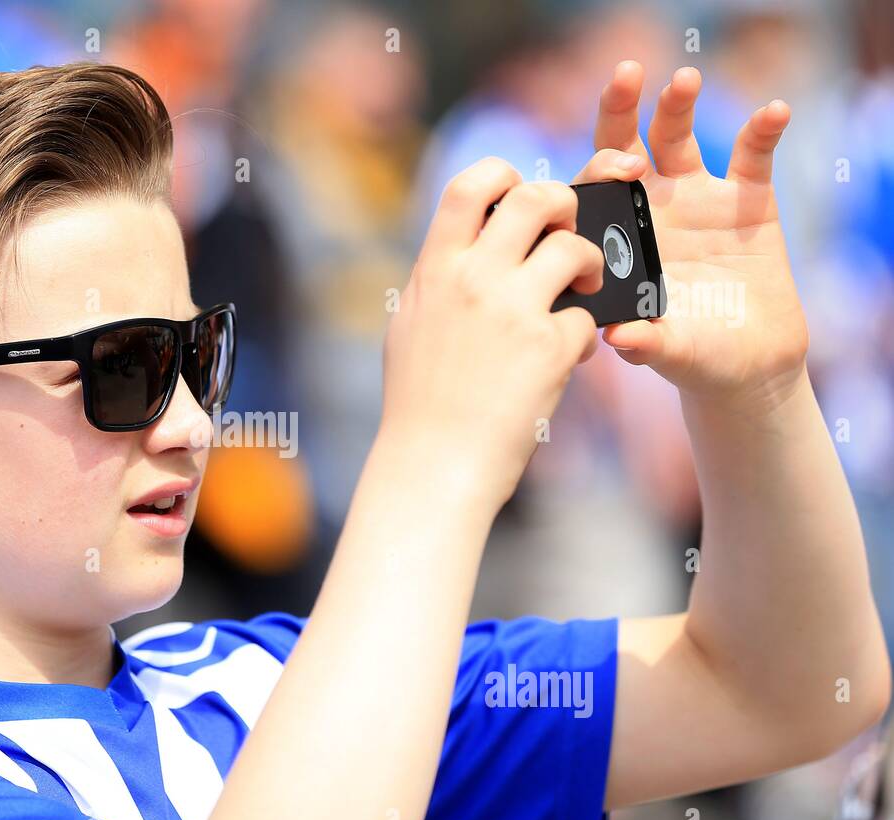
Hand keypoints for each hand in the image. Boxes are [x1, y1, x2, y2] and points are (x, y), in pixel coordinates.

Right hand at [381, 157, 602, 508]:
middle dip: (566, 204)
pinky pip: (586, 318)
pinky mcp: (549, 349)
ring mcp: (512, 312)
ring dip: (590, 264)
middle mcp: (473, 280)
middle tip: (570, 231)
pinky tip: (569, 357)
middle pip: (536, 199)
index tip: (519, 193)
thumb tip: (462, 249)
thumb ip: (438, 280)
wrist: (432, 465)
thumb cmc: (418, 403)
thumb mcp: (411, 326)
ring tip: (584, 289)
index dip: (505, 174)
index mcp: (435, 270)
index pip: (472, 185)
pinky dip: (583, 335)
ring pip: (575, 249)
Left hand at [583, 61, 808, 414]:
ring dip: (678, 105)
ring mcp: (697, 200)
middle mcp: (649, 209)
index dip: (599, 170)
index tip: (619, 168)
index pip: (594, 190)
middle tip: (624, 75)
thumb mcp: (668, 352)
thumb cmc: (691, 358)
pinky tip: (774, 111)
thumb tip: (618, 339)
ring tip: (683, 79)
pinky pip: (754, 156)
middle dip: (621, 109)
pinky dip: (763, 130)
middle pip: (626, 145)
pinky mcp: (749, 200)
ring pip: (679, 138)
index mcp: (618, 238)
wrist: (745, 367)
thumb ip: (645, 341)